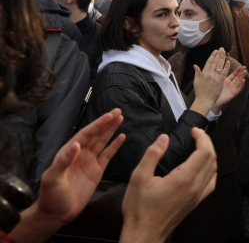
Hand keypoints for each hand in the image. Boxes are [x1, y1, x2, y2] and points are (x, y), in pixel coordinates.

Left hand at [10, 109, 125, 242]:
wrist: (57, 213)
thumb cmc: (51, 195)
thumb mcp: (53, 177)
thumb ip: (64, 160)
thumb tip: (76, 144)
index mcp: (69, 152)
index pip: (86, 134)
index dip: (98, 124)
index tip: (109, 115)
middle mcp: (80, 154)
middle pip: (96, 134)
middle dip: (106, 122)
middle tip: (118, 111)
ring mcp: (89, 162)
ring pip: (103, 142)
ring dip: (111, 130)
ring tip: (121, 118)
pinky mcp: (97, 171)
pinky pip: (108, 155)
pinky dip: (115, 145)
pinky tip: (122, 137)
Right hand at [120, 128, 216, 242]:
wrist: (144, 234)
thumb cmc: (140, 208)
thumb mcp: (139, 177)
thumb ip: (153, 155)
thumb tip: (164, 138)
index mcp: (184, 179)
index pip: (204, 152)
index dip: (202, 137)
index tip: (194, 130)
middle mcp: (195, 187)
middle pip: (212, 159)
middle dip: (206, 142)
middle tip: (196, 134)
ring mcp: (198, 196)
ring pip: (214, 170)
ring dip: (210, 154)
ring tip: (199, 145)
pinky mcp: (196, 202)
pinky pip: (211, 182)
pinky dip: (211, 170)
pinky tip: (203, 167)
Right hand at [192, 48, 229, 115]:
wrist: (204, 100)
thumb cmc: (200, 92)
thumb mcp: (196, 81)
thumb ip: (197, 72)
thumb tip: (195, 65)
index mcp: (203, 73)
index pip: (209, 62)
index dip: (212, 56)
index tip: (215, 51)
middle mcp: (209, 74)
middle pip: (215, 62)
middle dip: (218, 55)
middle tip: (221, 49)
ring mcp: (215, 78)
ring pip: (220, 66)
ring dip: (222, 58)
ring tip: (224, 52)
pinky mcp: (220, 82)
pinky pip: (224, 72)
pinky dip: (226, 67)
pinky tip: (228, 62)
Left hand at [213, 66, 246, 109]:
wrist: (212, 99)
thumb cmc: (213, 90)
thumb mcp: (217, 80)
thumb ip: (220, 74)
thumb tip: (220, 67)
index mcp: (227, 81)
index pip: (233, 74)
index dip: (237, 70)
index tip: (240, 66)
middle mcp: (231, 84)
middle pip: (238, 77)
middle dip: (241, 72)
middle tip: (244, 67)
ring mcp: (233, 88)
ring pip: (239, 82)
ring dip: (242, 77)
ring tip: (245, 71)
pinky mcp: (234, 93)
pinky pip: (239, 88)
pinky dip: (242, 84)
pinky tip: (243, 80)